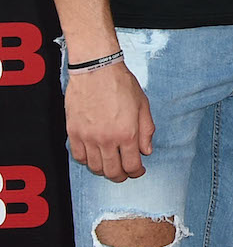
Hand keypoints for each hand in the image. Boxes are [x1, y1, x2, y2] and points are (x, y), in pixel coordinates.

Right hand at [64, 61, 154, 182]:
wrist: (96, 71)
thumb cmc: (121, 84)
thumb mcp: (143, 105)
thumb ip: (146, 130)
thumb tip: (146, 151)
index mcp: (127, 133)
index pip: (131, 165)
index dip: (136, 172)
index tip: (138, 171)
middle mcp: (106, 139)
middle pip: (112, 171)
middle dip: (121, 176)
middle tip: (125, 174)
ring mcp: (88, 138)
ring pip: (94, 167)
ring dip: (104, 170)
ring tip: (110, 165)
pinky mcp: (73, 133)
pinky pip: (79, 156)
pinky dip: (87, 161)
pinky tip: (94, 156)